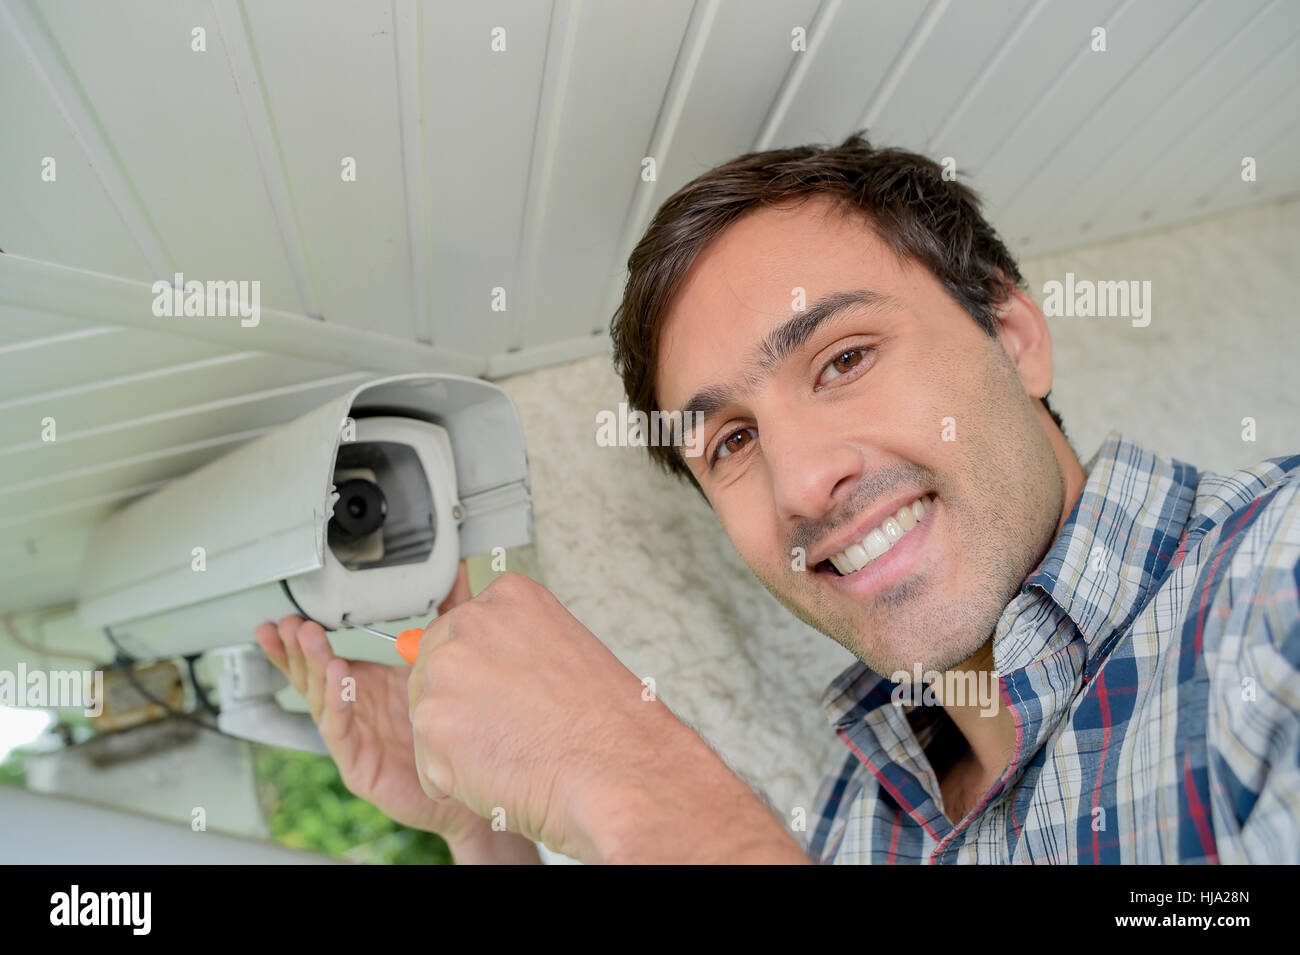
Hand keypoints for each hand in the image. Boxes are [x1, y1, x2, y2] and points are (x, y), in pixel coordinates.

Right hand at [254, 560, 487, 845]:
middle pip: (310, 676)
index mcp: (362, 685)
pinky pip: (341, 730)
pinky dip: (337, 701)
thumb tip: (457, 574)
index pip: (319, 659)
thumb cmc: (444, 724)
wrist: (465, 777)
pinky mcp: (358, 763)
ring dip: (312, 667)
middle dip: (295, 649)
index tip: (288, 615)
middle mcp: (351, 709)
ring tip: (308, 638)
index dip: (299, 641)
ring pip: (321, 699)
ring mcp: (351, 736)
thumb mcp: (438, 662)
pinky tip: (337, 675)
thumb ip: (445, 617)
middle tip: (289, 622)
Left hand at [406, 572, 689, 861]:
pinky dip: (459, 785)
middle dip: (465, 709)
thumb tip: (474, 668)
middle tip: (520, 731)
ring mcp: (447, 672)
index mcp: (508, 597)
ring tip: (519, 753)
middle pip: (435, 672)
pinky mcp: (433, 725)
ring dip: (464, 749)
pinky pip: (430, 768)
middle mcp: (471, 623)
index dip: (488, 677)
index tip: (519, 695)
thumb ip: (512, 646)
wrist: (621, 773)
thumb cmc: (608, 725)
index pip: (462, 633)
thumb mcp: (564, 651)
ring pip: (433, 722)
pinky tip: (504, 778)